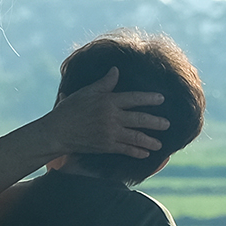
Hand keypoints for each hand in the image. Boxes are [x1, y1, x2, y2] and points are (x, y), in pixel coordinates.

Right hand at [43, 68, 164, 161]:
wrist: (58, 131)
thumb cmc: (70, 109)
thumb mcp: (86, 92)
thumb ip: (104, 83)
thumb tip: (116, 70)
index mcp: (108, 101)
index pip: (133, 98)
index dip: (149, 98)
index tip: (162, 99)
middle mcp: (112, 117)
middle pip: (139, 119)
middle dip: (155, 122)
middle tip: (167, 124)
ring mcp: (110, 133)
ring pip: (135, 137)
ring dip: (149, 141)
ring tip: (159, 144)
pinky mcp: (106, 146)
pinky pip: (125, 149)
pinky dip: (136, 152)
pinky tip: (145, 154)